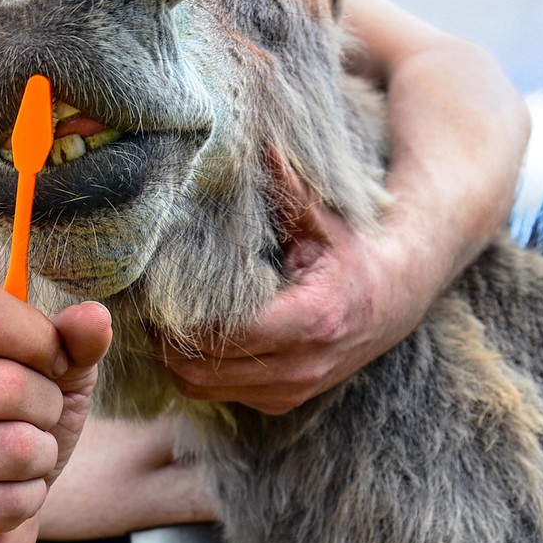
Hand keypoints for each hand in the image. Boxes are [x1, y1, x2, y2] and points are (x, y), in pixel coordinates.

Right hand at [0, 284, 111, 542]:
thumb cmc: (13, 426)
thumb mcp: (52, 376)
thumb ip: (74, 342)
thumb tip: (95, 316)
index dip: (36, 336)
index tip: (51, 362)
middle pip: (11, 385)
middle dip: (46, 410)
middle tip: (29, 422)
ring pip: (18, 448)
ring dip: (39, 459)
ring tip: (16, 461)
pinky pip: (11, 501)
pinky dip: (26, 501)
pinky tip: (1, 496)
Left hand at [158, 158, 423, 414]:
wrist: (398, 298)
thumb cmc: (355, 252)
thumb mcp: (325, 218)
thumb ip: (288, 186)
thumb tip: (256, 141)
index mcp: (312, 320)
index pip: (223, 333)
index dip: (181, 314)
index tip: (158, 285)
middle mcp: (302, 367)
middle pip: (201, 368)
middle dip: (165, 337)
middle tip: (144, 301)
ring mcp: (293, 390)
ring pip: (202, 387)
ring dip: (173, 357)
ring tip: (159, 317)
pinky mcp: (283, 402)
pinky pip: (218, 394)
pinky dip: (195, 370)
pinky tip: (187, 336)